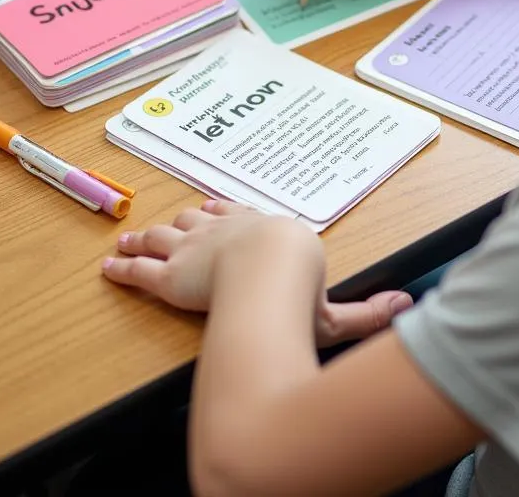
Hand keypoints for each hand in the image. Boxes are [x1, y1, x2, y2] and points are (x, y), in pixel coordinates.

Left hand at [102, 200, 413, 345]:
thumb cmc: (301, 286)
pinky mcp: (170, 275)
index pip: (238, 214)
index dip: (224, 211)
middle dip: (184, 222)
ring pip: (165, 237)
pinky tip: (111, 263)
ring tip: (132, 238)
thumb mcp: (336, 308)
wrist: (269, 276)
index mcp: (261, 229)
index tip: (214, 207)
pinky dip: (125, 265)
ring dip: (148, 237)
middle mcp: (225, 230)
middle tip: (170, 225)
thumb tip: (407, 305)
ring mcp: (195, 249)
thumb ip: (367, 311)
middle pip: (198, 220)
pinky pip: (142, 267)